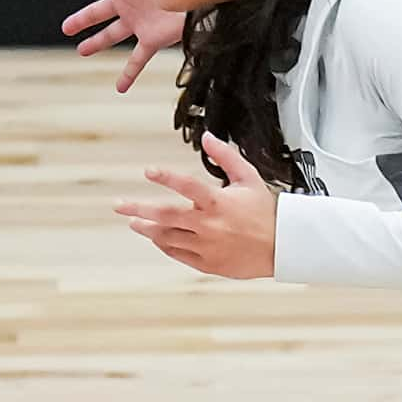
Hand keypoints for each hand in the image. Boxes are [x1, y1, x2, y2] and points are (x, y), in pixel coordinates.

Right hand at [62, 0, 186, 93]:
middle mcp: (129, 1)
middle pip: (100, 10)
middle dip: (83, 18)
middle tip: (66, 25)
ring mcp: (139, 21)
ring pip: (112, 35)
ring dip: (97, 43)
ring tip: (82, 51)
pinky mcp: (151, 38)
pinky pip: (137, 59)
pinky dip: (128, 74)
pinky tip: (119, 87)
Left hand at [115, 132, 277, 278]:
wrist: (282, 248)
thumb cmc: (265, 212)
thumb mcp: (249, 178)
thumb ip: (226, 157)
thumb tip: (207, 138)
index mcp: (218, 202)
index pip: (187, 186)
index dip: (166, 177)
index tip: (148, 171)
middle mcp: (209, 225)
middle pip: (165, 216)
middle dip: (138, 209)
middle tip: (119, 205)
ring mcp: (206, 246)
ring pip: (167, 237)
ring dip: (147, 228)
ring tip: (134, 222)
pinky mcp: (207, 263)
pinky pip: (178, 253)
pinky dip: (164, 244)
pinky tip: (157, 237)